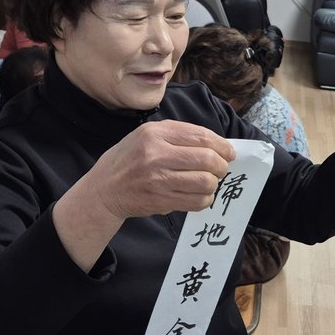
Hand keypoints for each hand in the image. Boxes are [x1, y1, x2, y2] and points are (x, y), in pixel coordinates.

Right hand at [87, 120, 234, 218]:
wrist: (105, 189)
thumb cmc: (129, 159)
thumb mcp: (146, 135)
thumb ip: (178, 135)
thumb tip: (217, 144)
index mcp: (155, 133)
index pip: (201, 136)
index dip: (222, 146)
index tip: (229, 153)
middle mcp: (156, 154)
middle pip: (208, 159)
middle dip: (221, 166)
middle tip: (221, 170)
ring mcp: (158, 179)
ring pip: (205, 182)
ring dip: (214, 184)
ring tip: (209, 183)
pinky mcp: (161, 200)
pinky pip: (196, 201)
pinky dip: (205, 200)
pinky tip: (200, 196)